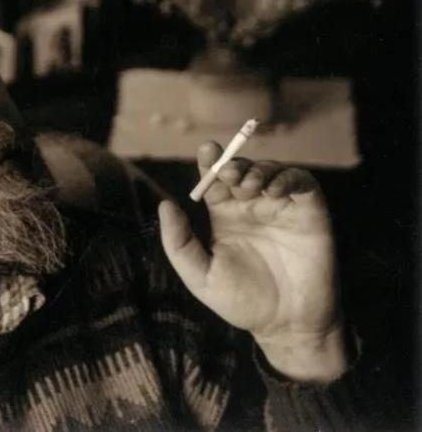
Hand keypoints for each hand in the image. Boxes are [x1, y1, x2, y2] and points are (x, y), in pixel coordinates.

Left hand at [158, 142, 346, 381]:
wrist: (286, 326)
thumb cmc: (242, 302)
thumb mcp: (201, 276)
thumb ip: (179, 243)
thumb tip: (165, 205)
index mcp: (225, 216)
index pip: (214, 180)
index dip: (210, 161)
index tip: (206, 149)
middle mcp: (252, 206)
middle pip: (241, 170)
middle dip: (233, 163)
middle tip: (226, 172)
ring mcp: (281, 207)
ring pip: (270, 170)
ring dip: (257, 170)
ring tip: (248, 186)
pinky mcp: (309, 212)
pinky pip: (302, 183)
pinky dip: (288, 178)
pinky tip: (273, 191)